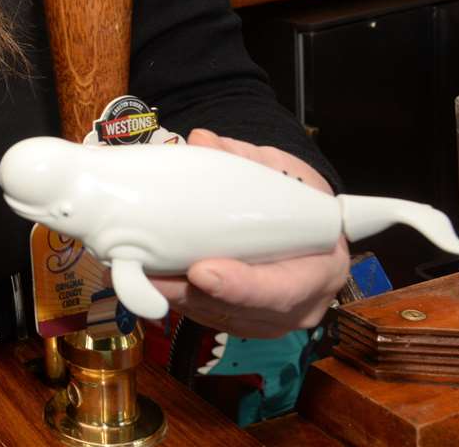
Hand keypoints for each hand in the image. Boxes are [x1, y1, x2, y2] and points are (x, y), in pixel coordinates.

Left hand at [149, 129, 348, 337]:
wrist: (309, 222)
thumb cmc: (299, 199)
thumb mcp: (283, 172)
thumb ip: (244, 158)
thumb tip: (202, 139)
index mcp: (321, 270)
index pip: (281, 289)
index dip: (241, 286)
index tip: (202, 272)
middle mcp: (299, 305)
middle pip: (241, 312)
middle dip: (191, 295)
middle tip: (150, 274)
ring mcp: (269, 318)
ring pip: (217, 319)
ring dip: (175, 300)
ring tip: (137, 274)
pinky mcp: (242, 320)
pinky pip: (207, 318)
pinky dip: (177, 301)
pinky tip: (148, 280)